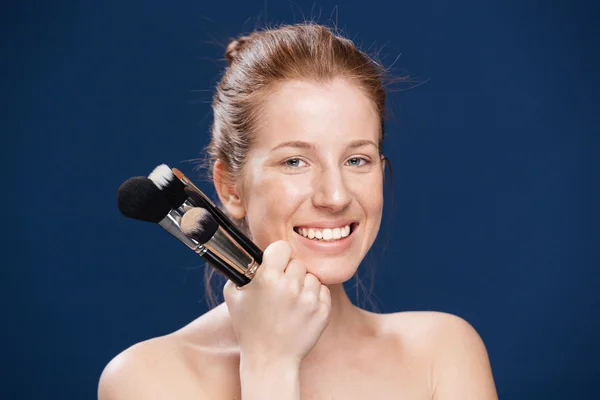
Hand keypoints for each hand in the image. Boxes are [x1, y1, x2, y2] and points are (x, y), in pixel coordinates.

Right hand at [223, 240, 330, 367]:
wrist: (270, 360)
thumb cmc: (249, 327)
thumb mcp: (233, 296)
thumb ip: (242, 270)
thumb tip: (251, 255)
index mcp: (268, 278)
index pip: (282, 247)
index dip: (277, 255)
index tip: (275, 264)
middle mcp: (290, 286)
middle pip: (297, 263)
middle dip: (290, 273)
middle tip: (280, 290)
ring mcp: (309, 300)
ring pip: (311, 277)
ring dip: (303, 286)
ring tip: (291, 303)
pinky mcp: (323, 311)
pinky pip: (323, 291)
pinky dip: (314, 298)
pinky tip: (301, 311)